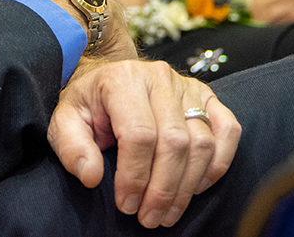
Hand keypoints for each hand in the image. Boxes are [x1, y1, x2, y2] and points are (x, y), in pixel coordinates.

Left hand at [48, 60, 240, 228]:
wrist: (106, 82)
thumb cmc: (88, 105)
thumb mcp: (65, 121)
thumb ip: (71, 147)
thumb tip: (91, 175)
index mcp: (122, 78)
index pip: (139, 134)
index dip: (135, 177)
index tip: (126, 204)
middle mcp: (159, 76)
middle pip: (175, 143)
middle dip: (163, 189)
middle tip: (149, 218)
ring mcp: (187, 85)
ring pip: (202, 143)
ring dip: (188, 187)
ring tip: (167, 212)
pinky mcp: (207, 96)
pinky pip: (227, 131)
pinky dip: (218, 164)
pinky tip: (196, 187)